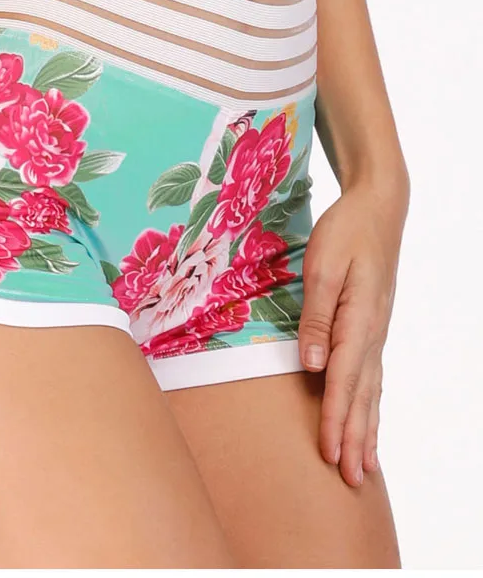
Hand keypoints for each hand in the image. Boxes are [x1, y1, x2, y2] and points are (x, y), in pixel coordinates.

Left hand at [297, 181, 407, 486]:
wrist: (377, 208)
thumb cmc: (345, 233)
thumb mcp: (324, 268)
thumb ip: (317, 318)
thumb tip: (313, 365)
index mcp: (359, 320)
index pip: (344, 380)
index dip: (335, 420)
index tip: (329, 454)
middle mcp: (372, 333)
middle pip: (362, 395)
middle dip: (355, 438)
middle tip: (351, 480)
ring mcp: (376, 330)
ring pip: (371, 390)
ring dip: (366, 428)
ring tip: (364, 466)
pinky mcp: (372, 325)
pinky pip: (371, 374)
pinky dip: (370, 403)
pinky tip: (368, 417)